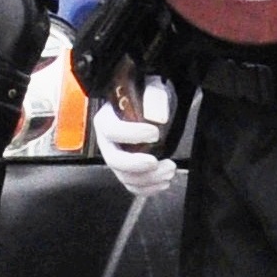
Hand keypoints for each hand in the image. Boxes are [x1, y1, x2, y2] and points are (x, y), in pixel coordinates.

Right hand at [95, 76, 178, 201]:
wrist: (150, 106)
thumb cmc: (147, 95)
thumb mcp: (151, 88)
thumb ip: (153, 97)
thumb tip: (158, 118)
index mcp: (107, 118)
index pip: (111, 130)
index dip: (130, 134)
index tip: (155, 133)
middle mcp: (107, 142)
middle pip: (113, 160)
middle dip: (135, 165)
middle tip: (156, 162)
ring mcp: (117, 158)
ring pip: (124, 177)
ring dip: (148, 179)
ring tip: (170, 169)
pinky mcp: (127, 171)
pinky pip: (132, 186)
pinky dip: (148, 189)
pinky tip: (164, 182)